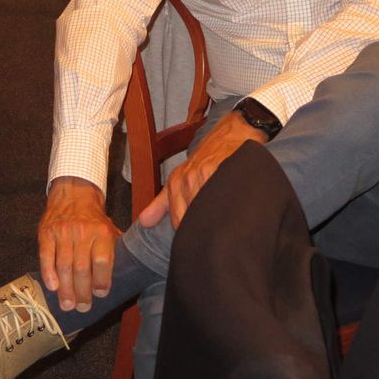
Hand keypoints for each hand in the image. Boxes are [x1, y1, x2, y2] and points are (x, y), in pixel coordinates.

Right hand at [37, 176, 119, 311]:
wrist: (72, 193)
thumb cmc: (93, 218)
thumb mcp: (110, 228)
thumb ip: (117, 248)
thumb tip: (132, 271)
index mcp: (101, 232)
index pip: (102, 260)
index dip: (101, 279)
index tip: (100, 294)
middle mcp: (82, 232)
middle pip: (82, 267)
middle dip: (82, 291)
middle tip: (83, 307)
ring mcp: (62, 232)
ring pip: (64, 265)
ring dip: (66, 288)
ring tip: (68, 305)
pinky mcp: (46, 232)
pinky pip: (46, 255)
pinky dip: (48, 273)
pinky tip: (52, 287)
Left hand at [139, 110, 267, 230]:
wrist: (230, 133)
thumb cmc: (205, 159)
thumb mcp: (180, 177)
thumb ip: (162, 203)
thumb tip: (143, 223)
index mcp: (176, 183)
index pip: (180, 221)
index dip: (190, 236)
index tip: (198, 246)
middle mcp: (189, 178)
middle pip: (194, 217)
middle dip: (203, 231)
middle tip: (213, 241)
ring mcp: (207, 173)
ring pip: (209, 209)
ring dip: (218, 221)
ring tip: (226, 230)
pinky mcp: (225, 168)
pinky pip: (225, 195)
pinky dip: (230, 206)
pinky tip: (235, 213)